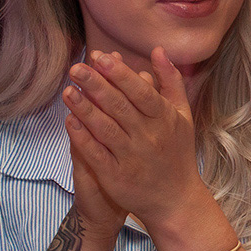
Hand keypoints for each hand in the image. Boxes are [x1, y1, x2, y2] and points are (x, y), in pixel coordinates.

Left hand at [62, 48, 203, 230]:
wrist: (176, 199)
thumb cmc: (177, 152)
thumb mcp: (182, 115)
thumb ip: (171, 82)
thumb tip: (158, 50)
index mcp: (165, 120)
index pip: (141, 92)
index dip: (120, 74)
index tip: (100, 56)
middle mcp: (149, 137)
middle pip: (120, 107)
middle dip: (97, 85)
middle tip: (76, 68)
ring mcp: (132, 157)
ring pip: (105, 129)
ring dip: (85, 109)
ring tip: (68, 90)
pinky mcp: (116, 176)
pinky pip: (96, 154)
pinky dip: (82, 137)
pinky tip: (69, 121)